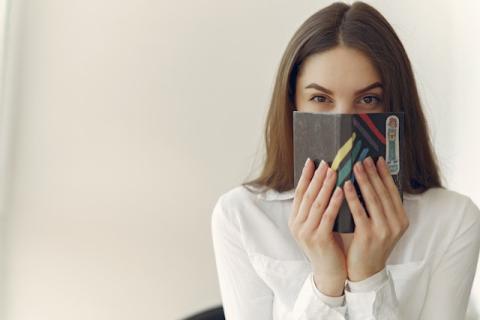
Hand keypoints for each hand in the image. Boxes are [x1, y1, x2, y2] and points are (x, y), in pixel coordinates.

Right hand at [288, 158, 346, 295]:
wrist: (329, 272)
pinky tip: (340, 190)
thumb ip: (317, 208)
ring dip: (325, 185)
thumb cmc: (327, 246)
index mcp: (295, 220)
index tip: (311, 161)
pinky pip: (327, 216)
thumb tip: (324, 183)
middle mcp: (297, 225)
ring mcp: (306, 232)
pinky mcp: (319, 239)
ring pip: (316, 203)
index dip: (305, 176)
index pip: (299, 193)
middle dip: (316, 177)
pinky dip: (334, 202)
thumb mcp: (317, 225)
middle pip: (307, 195)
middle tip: (325, 161)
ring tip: (333, 170)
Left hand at [342, 155, 409, 281]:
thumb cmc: (370, 244)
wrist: (366, 271)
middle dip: (373, 173)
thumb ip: (381, 207)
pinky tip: (345, 185)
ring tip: (356, 166)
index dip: (385, 174)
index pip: (392, 191)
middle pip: (383, 192)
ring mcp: (384, 230)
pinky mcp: (368, 235)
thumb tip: (372, 180)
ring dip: (364, 180)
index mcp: (401, 219)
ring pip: (373, 199)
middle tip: (364, 157)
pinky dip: (352, 197)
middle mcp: (396, 224)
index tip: (377, 159)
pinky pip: (359, 211)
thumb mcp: (382, 225)